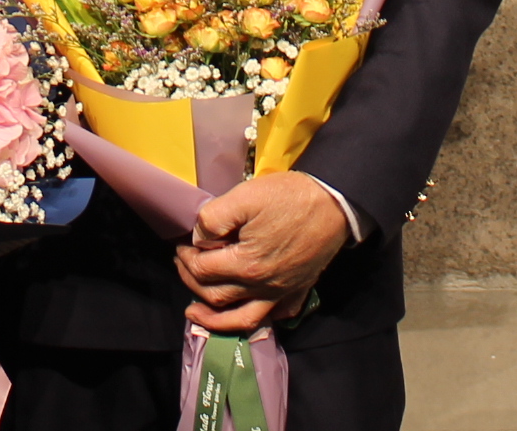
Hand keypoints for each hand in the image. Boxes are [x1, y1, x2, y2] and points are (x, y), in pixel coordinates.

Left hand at [173, 173, 350, 333]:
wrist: (335, 203)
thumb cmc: (290, 197)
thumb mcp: (245, 196)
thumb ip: (214, 219)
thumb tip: (198, 239)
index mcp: (246, 265)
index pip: (202, 270)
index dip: (186, 257)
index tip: (181, 245)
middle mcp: (262, 287)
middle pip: (215, 296)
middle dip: (191, 281)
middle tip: (182, 264)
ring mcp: (281, 293)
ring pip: (241, 319)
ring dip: (213, 319)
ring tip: (194, 313)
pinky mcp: (297, 291)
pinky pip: (274, 316)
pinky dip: (255, 320)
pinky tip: (244, 313)